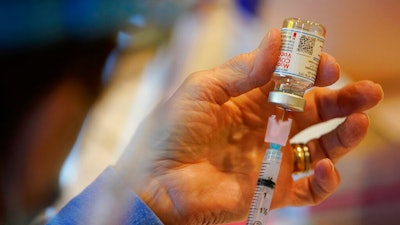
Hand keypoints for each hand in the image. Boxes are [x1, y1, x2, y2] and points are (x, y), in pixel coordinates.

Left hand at [115, 29, 382, 224]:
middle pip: (312, 111)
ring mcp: (270, 160)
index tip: (328, 64)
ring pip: (320, 146)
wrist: (155, 184)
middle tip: (364, 90)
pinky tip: (325, 166)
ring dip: (344, 134)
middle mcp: (264, 128)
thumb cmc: (171, 133)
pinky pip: (310, 189)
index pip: (291, 82)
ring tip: (358, 120)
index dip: (312, 71)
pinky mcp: (272, 191)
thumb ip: (243, 68)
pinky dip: (325, 180)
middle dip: (340, 99)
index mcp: (247, 100)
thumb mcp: (203, 90)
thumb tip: (279, 38)